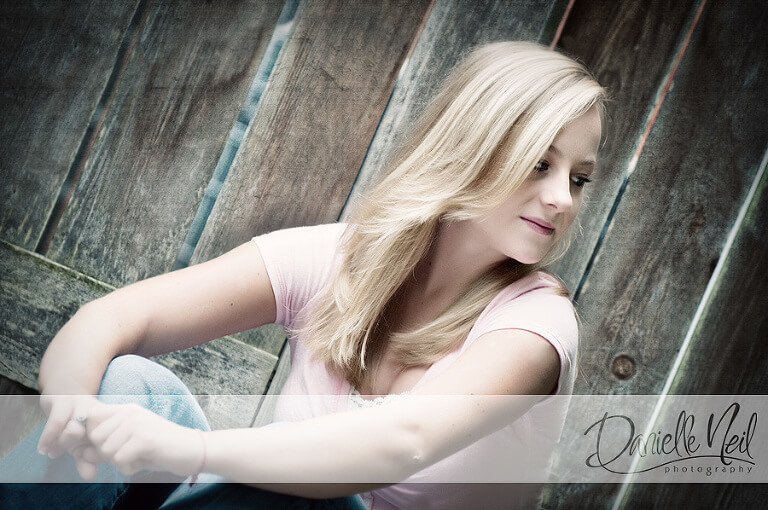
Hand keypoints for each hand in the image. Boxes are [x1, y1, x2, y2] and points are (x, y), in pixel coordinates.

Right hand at [37, 394, 104, 478]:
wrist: (65, 388)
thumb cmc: (77, 421)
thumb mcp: (82, 441)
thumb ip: (86, 459)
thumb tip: (90, 477)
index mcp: (108, 422)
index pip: (110, 442)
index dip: (101, 459)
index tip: (89, 475)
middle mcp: (97, 413)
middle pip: (96, 436)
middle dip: (85, 451)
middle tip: (71, 457)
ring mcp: (81, 406)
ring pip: (76, 428)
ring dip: (65, 443)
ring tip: (51, 453)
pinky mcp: (63, 401)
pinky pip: (57, 421)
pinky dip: (49, 437)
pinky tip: (43, 449)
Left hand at [82, 403, 204, 478]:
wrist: (193, 450)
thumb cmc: (160, 450)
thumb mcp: (129, 447)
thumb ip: (104, 449)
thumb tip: (82, 453)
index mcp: (126, 410)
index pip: (91, 417)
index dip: (89, 436)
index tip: (99, 449)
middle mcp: (130, 412)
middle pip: (96, 437)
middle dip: (107, 453)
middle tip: (128, 455)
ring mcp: (137, 423)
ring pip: (106, 450)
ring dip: (119, 462)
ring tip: (139, 458)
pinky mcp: (144, 438)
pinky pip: (119, 460)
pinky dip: (129, 468)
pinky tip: (144, 462)